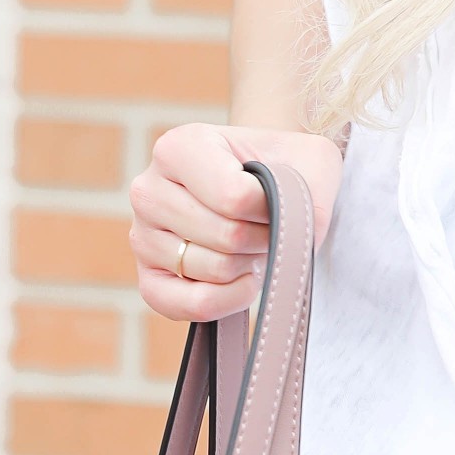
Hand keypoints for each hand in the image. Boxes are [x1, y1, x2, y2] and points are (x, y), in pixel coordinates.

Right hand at [129, 123, 346, 320]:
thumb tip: (289, 243)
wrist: (261, 185)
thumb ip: (313, 194)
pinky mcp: (148, 280)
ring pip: (214, 269)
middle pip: (226, 236)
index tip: (279, 197)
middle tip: (267, 225)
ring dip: (249, 263)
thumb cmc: (282, 168)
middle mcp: (148, 190)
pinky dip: (229, 300)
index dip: (272, 209)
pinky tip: (244, 278)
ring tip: (250, 243)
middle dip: (263, 237)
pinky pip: (191, 306)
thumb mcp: (312, 160)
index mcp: (179, 148)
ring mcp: (142, 237)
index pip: (233, 197)